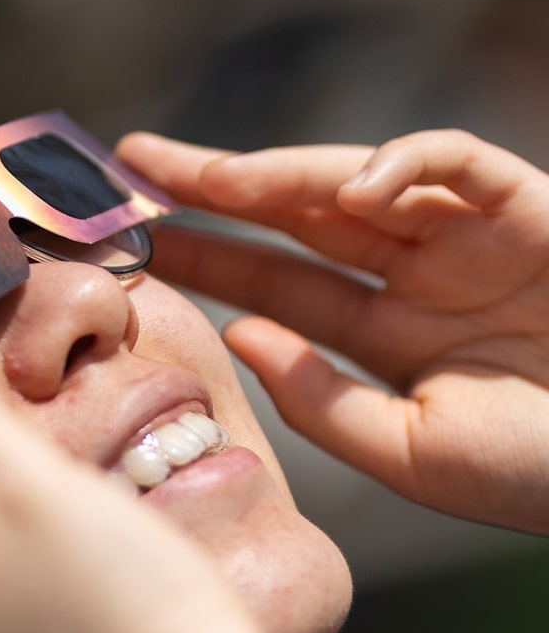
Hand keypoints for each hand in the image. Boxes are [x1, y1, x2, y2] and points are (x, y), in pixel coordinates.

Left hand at [119, 128, 548, 533]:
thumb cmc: (541, 471)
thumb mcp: (409, 453)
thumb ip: (323, 399)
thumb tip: (242, 334)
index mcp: (384, 336)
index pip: (271, 285)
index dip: (203, 256)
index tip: (124, 240)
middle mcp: (417, 278)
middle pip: (294, 218)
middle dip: (215, 188)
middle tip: (133, 165)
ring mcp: (469, 240)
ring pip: (356, 179)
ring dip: (277, 169)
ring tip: (202, 173)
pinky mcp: (529, 210)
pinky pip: (457, 164)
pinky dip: (403, 161)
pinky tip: (349, 189)